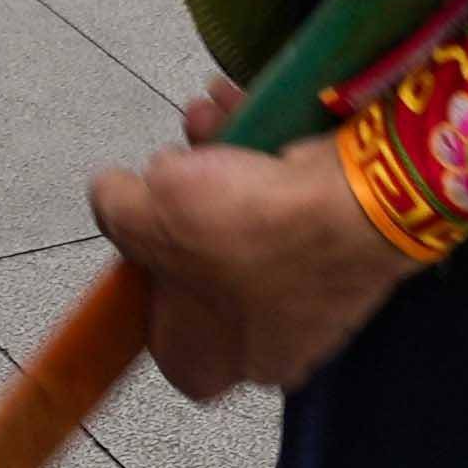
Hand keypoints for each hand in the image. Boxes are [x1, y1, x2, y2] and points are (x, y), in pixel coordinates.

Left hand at [96, 104, 430, 402]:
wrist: (355, 204)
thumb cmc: (243, 231)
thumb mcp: (140, 216)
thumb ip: (111, 209)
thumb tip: (116, 195)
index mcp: (219, 364)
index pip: (167, 341)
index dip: (146, 281)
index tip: (141, 232)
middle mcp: (270, 342)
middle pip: (204, 264)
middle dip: (182, 193)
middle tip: (172, 157)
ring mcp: (310, 295)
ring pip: (247, 222)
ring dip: (218, 158)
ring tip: (206, 112)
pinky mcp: (340, 247)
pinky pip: (288, 203)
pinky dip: (263, 153)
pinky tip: (239, 104)